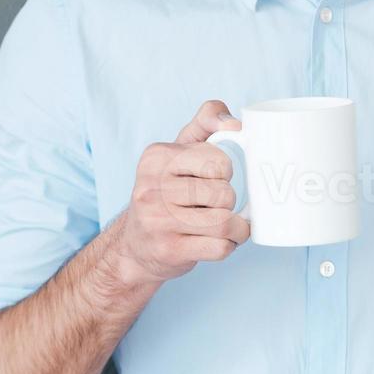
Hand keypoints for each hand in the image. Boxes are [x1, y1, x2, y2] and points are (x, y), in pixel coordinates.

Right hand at [108, 100, 250, 287]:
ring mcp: (157, 221)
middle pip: (223, 194)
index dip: (226, 172)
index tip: (216, 178)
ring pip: (224, 222)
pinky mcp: (169, 250)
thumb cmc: (166, 191)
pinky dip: (229, 245)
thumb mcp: (180, 150)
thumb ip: (207, 122)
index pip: (218, 161)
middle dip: (231, 202)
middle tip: (221, 205)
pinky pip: (220, 247)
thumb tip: (237, 124)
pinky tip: (219, 241)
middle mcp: (151, 187)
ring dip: (237, 227)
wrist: (135, 245)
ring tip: (230, 225)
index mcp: (156, 157)